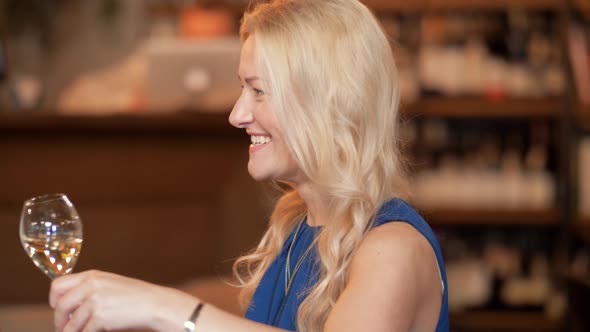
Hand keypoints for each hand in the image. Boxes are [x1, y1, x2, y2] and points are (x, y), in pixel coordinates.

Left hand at [49, 270, 198, 331]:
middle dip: (60, 321)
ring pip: (71, 323)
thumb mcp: (111, 285)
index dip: (54, 300)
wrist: (155, 304)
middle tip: (63, 329)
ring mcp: (95, 301)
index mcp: (92, 276)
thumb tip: (70, 307)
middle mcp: (91, 285)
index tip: (58, 309)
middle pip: (61, 305)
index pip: (58, 285)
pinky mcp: (100, 317)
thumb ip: (90, 289)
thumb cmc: (136, 297)